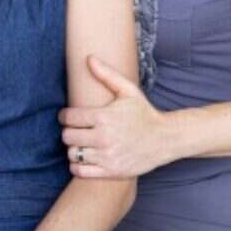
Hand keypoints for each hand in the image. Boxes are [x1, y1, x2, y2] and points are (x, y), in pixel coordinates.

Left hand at [60, 56, 171, 178]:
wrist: (165, 139)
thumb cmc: (143, 113)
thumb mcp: (128, 91)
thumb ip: (107, 74)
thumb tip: (89, 58)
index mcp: (104, 117)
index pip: (68, 118)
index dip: (64, 116)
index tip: (68, 117)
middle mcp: (104, 137)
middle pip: (67, 136)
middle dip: (68, 132)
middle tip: (75, 130)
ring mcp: (107, 156)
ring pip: (72, 154)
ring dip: (73, 149)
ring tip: (80, 144)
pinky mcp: (111, 171)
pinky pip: (81, 172)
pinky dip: (77, 166)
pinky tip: (84, 158)